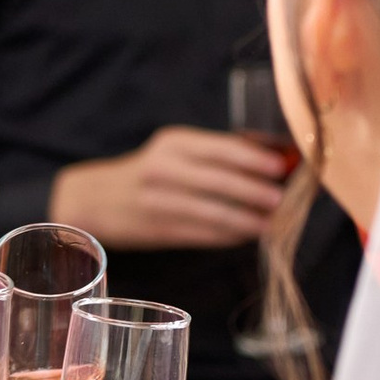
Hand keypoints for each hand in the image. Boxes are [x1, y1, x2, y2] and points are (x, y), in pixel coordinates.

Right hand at [53, 127, 289, 253]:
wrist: (97, 198)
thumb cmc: (150, 171)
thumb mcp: (177, 151)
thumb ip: (219, 153)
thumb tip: (274, 157)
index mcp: (174, 142)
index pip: (221, 148)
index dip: (254, 158)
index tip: (281, 167)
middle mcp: (163, 168)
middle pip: (218, 181)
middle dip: (255, 192)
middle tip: (282, 200)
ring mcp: (158, 201)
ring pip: (212, 212)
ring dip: (246, 220)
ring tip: (270, 224)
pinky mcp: (157, 230)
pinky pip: (200, 234)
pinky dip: (227, 236)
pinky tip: (245, 236)